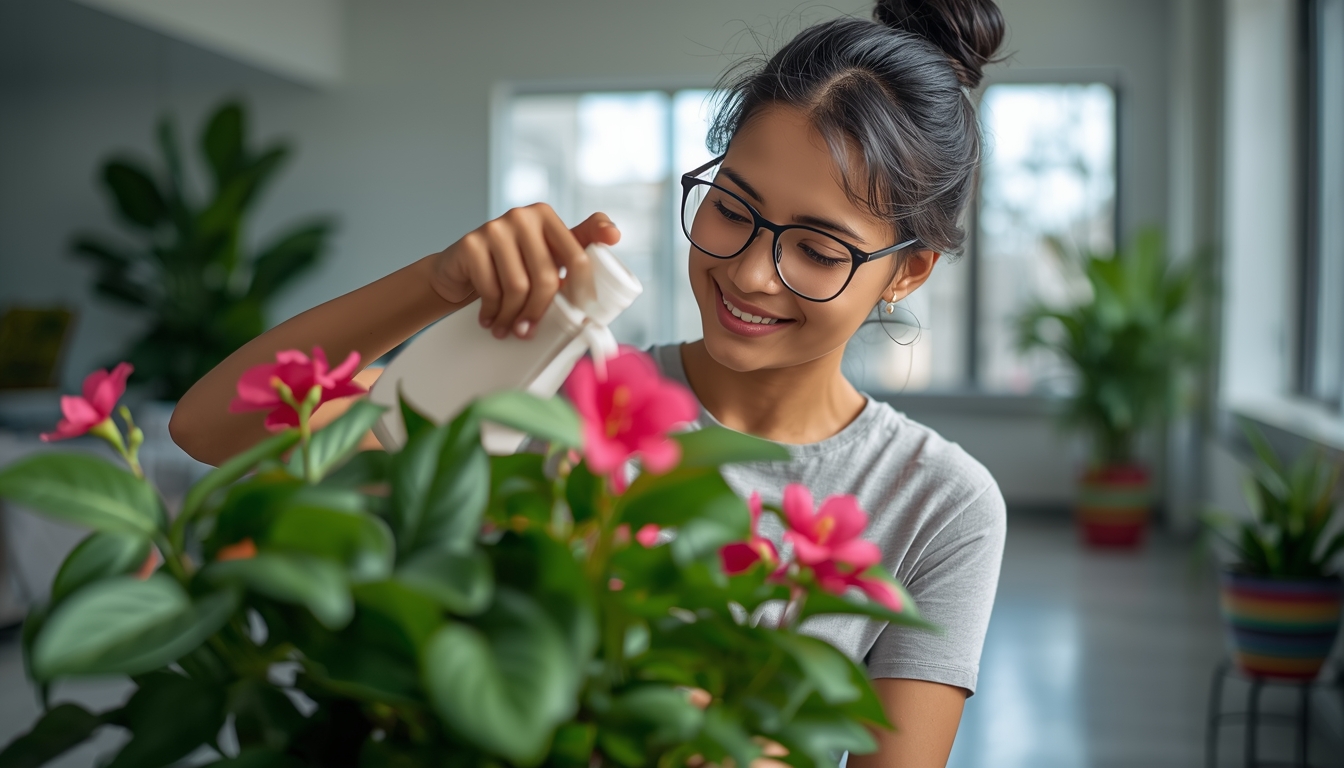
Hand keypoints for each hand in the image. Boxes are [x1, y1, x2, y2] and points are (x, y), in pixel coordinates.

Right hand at [427, 203, 620, 338]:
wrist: (459, 270)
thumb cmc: (511, 265)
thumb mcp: (545, 254)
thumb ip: (577, 245)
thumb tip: (615, 235)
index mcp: (546, 216)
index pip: (576, 257)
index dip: (582, 289)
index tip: (581, 312)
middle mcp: (523, 216)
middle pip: (546, 277)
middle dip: (539, 312)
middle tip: (528, 332)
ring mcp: (495, 227)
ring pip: (518, 287)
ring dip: (513, 316)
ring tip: (507, 328)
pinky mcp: (471, 243)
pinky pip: (491, 289)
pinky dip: (492, 312)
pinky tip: (489, 319)